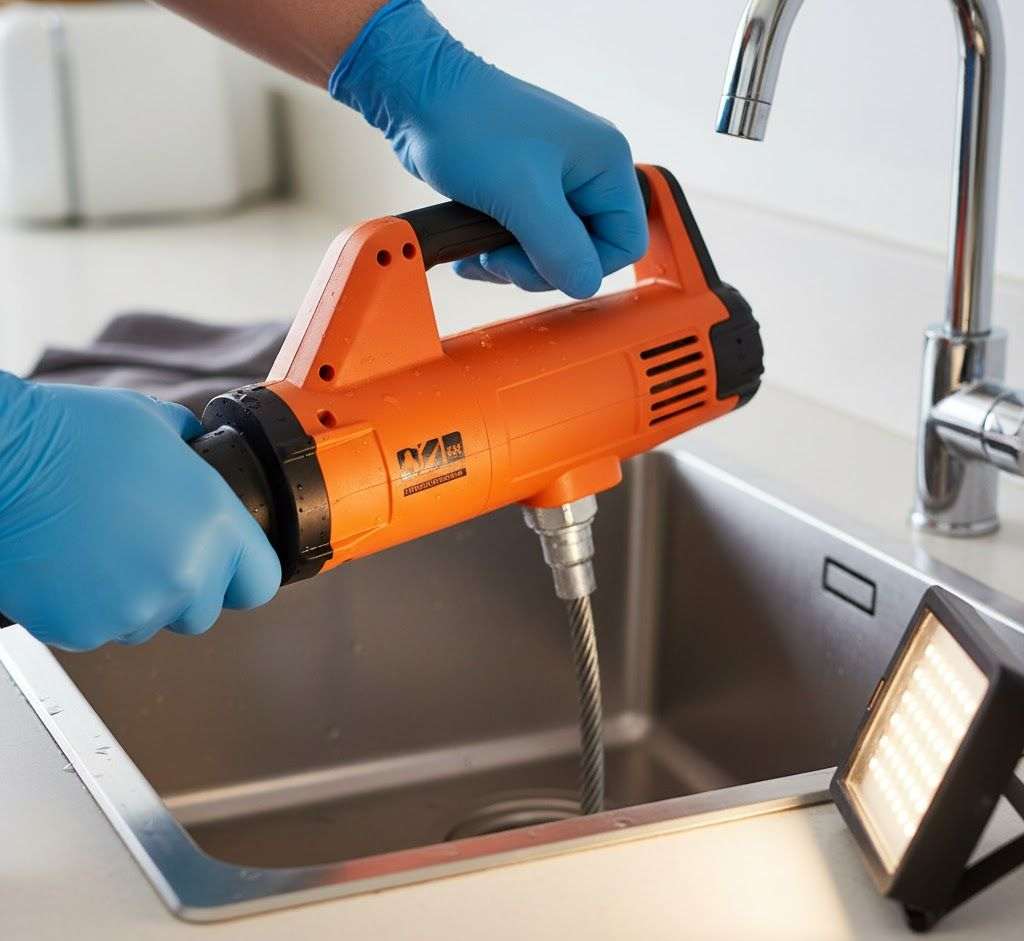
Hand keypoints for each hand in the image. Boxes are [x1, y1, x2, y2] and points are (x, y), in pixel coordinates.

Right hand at [0, 375, 280, 650]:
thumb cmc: (69, 434)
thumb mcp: (155, 422)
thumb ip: (190, 449)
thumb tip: (194, 451)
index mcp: (217, 525)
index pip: (260, 581)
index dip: (243, 574)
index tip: (228, 569)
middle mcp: (185, 573)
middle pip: (203, 611)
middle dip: (181, 589)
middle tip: (145, 551)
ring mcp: (134, 608)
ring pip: (147, 624)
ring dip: (132, 599)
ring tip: (99, 551)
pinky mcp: (82, 630)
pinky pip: (96, 631)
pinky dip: (83, 609)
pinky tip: (68, 566)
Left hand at [329, 0, 647, 298]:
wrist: (418, 96)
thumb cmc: (469, 125)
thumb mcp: (520, 195)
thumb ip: (559, 247)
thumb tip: (583, 286)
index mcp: (607, 163)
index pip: (626, 243)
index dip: (586, 266)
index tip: (541, 264)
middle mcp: (589, 172)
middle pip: (587, 253)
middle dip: (540, 268)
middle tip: (498, 260)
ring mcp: (557, 182)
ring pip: (555, 253)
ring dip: (515, 266)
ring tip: (480, 256)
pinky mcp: (525, 191)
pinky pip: (529, 242)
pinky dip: (501, 256)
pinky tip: (473, 254)